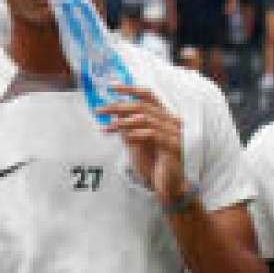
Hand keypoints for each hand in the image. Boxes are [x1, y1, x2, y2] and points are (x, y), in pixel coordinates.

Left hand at [103, 84, 187, 203]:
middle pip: (143, 106)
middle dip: (118, 106)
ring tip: (108, 126)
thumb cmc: (152, 163)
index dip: (130, 89)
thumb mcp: (134, 142)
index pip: (148, 96)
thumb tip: (112, 114)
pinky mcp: (173, 146)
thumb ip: (126, 127)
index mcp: (163, 117)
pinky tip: (126, 136)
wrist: (168, 186)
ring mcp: (174, 133)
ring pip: (147, 119)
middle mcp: (171, 121)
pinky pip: (154, 134)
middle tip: (100, 110)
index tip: (111, 86)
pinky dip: (138, 133)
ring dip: (124, 121)